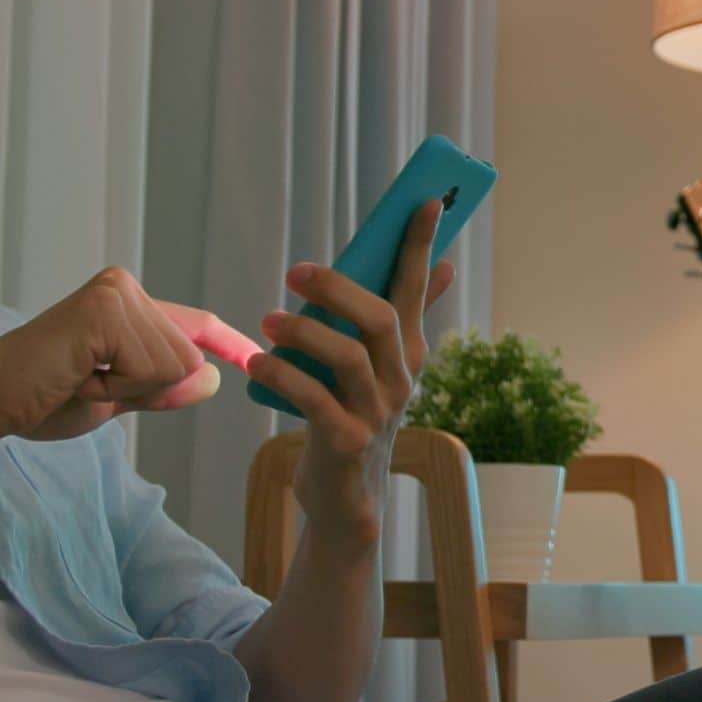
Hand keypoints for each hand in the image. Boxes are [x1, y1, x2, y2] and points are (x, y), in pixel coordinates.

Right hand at [0, 266, 250, 443]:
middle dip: (143, 389)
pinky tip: (76, 376)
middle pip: (187, 357)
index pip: (195, 323)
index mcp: (128, 302)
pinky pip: (149, 370)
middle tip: (86, 382)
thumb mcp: (119, 396)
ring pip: (172, 367)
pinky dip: (114, 388)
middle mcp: (125, 286)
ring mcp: (116, 294)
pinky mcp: (106, 311)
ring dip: (126, 390)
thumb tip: (212, 376)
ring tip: (79, 378)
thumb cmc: (46, 399)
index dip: (228, 344)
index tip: (253, 361)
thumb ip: (162, 386)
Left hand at [251, 199, 457, 543]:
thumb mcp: (382, 369)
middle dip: (340, 287)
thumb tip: (442, 266)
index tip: (423, 201)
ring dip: (304, 332)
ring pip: (348, 356)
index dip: (419, 245)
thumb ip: (402, 320)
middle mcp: (400, 380)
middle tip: (295, 271)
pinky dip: (284, 375)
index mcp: (408, 354)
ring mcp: (376, 412)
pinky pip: (314, 398)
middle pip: (382, 318)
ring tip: (268, 322)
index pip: (418, 289)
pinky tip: (259, 362)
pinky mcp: (346, 441)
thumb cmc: (354, 420)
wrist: (346, 500)